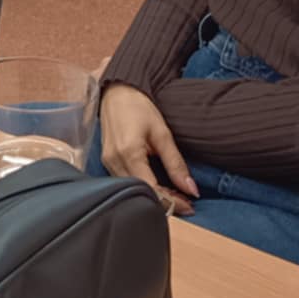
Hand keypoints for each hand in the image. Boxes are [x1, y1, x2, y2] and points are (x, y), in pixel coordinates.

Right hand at [99, 84, 198, 215]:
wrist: (117, 90)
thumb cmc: (139, 106)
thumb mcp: (162, 133)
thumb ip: (176, 163)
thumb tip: (191, 189)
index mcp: (129, 153)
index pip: (152, 190)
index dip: (172, 202)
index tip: (190, 206)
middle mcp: (114, 161)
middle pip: (141, 193)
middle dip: (165, 202)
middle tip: (186, 202)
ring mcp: (107, 162)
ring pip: (133, 190)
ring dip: (155, 196)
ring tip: (175, 195)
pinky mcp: (107, 161)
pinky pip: (126, 182)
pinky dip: (144, 187)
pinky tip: (158, 185)